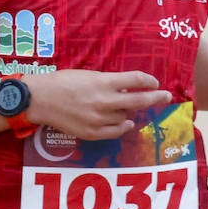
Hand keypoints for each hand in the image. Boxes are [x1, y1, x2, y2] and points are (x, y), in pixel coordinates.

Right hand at [27, 70, 171, 140]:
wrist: (40, 100)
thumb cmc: (62, 82)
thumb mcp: (88, 75)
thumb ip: (109, 82)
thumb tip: (127, 89)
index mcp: (103, 82)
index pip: (135, 80)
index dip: (149, 80)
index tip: (155, 82)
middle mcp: (104, 101)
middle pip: (138, 100)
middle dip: (156, 97)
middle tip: (167, 96)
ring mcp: (98, 119)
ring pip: (126, 116)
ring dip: (130, 111)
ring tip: (126, 107)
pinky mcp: (92, 133)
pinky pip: (116, 131)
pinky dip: (124, 126)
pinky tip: (127, 123)